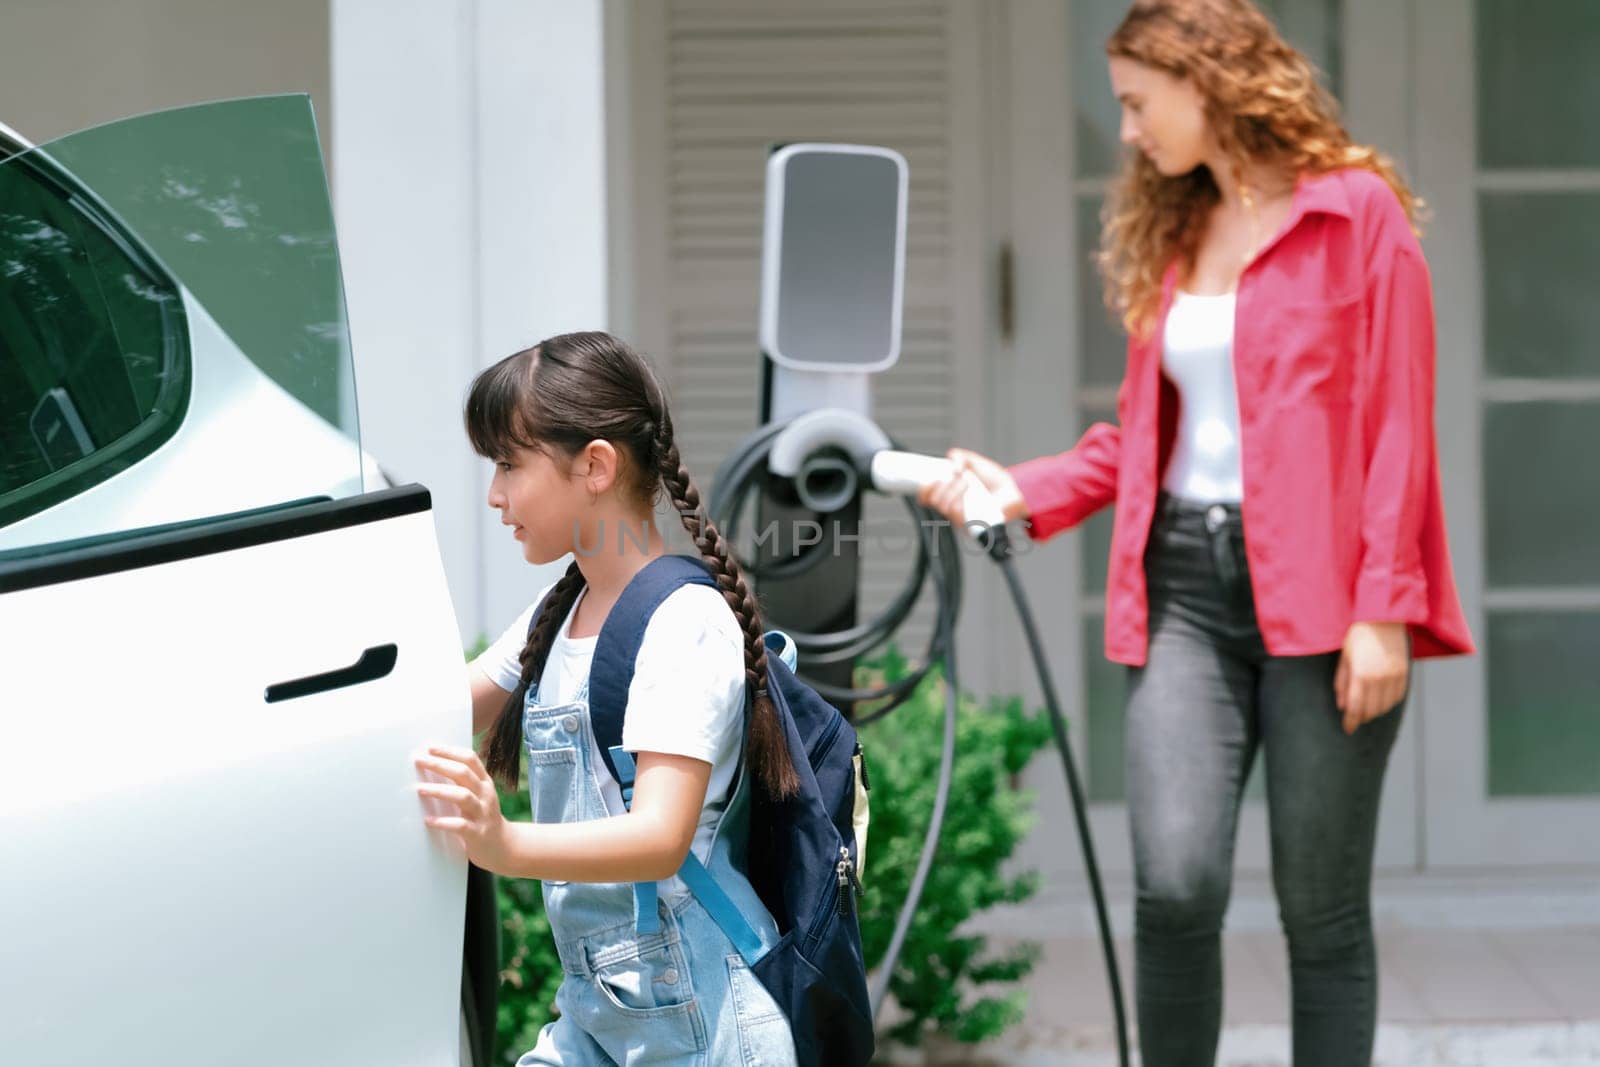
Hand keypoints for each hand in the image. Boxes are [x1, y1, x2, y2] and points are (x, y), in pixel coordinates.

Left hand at [415, 745, 513, 871]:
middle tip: (419, 761)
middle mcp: (485, 794)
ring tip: (420, 789)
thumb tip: (434, 765)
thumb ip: (463, 782)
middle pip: (463, 773)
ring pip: (462, 796)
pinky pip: (460, 825)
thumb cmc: (483, 817)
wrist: (504, 846)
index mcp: (484, 782)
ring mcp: (482, 813)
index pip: (470, 759)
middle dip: (440, 765)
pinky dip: (443, 822)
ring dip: (439, 790)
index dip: (450, 751)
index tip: (430, 747)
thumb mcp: (479, 795)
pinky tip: (428, 820)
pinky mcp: (477, 833)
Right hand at [915, 447, 1028, 527]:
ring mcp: (961, 518)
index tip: (932, 479)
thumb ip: (960, 456)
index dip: (924, 490)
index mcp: (949, 493)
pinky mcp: (970, 525)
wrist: (1013, 490)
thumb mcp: (974, 461)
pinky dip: (961, 501)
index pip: (926, 498)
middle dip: (944, 485)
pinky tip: (970, 493)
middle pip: (934, 501)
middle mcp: (952, 507)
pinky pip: (956, 516)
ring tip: (968, 483)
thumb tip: (950, 459)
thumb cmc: (994, 480)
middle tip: (958, 477)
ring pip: (944, 507)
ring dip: (955, 490)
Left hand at [1334, 622, 1409, 734]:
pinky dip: (1388, 703)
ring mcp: (1394, 677)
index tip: (1347, 730)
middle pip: (1371, 710)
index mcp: (1361, 675)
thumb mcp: (1344, 658)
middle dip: (1361, 717)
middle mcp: (1379, 679)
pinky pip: (1397, 697)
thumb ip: (1342, 683)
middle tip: (1355, 718)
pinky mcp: (1404, 674)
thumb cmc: (1358, 636)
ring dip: (1375, 711)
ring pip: (1385, 706)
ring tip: (1366, 709)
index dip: (1350, 722)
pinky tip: (1380, 700)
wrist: (1382, 619)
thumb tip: (1342, 706)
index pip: (1355, 708)